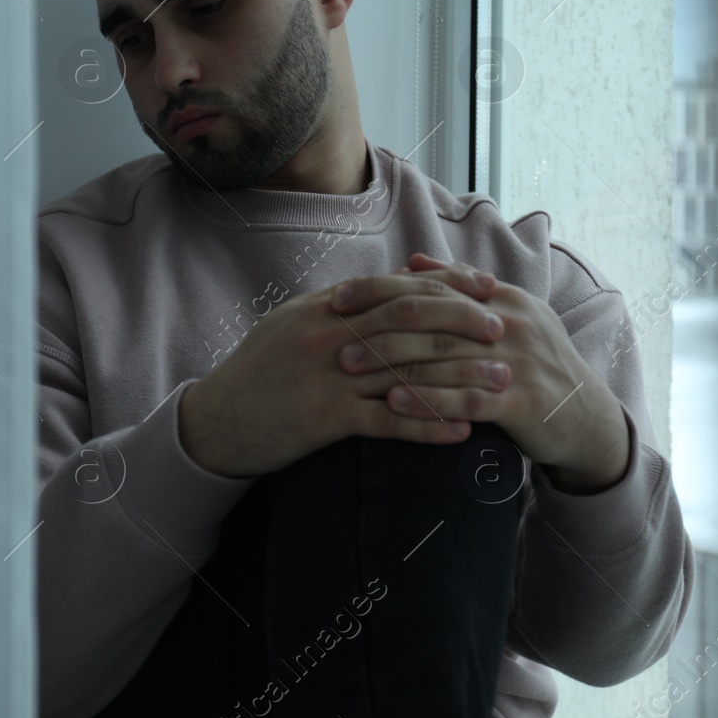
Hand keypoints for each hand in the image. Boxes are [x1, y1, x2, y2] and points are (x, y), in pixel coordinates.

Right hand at [178, 270, 506, 477]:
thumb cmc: (258, 375)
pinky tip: (460, 431)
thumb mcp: (294, 326)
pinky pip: (387, 420)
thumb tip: (390, 288)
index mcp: (325, 307)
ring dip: (459, 377)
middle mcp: (329, 334)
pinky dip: (427, 424)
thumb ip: (341, 308)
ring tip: (499, 382)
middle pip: (410, 321)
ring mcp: (327, 375)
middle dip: (463, 323)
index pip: (397, 287)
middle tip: (503, 329)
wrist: (214, 422)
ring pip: (406, 370)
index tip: (486, 289)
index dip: (446, 286)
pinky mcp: (324, 418)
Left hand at [330, 252, 628, 491]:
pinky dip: (426, 399)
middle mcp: (509, 322)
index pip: (432, 284)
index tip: (338, 297)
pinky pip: (464, 398)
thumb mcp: (506, 317)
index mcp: (501, 297)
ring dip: (390, 362)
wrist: (586, 417)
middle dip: (377, 324)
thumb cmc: (533, 364)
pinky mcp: (521, 401)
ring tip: (350, 368)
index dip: (381, 288)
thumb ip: (461, 288)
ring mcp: (517, 360)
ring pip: (443, 355)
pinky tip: (391, 403)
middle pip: (432, 315)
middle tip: (336, 336)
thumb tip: (414, 260)